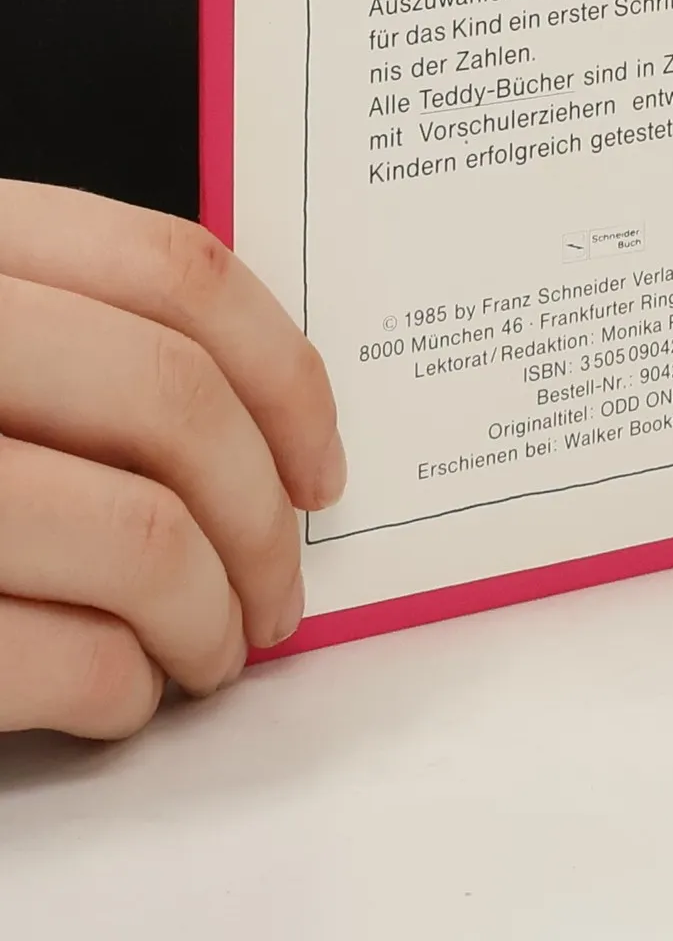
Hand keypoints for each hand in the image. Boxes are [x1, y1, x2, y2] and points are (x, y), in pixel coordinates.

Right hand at [0, 182, 343, 737]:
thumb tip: (262, 419)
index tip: (321, 462)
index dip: (285, 374)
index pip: (176, 273)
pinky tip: (117, 695)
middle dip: (263, 517)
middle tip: (282, 587)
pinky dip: (118, 690)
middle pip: (174, 403)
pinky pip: (55, 657)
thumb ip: (70, 333)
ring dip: (209, 616)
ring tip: (211, 651)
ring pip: (136, 537)